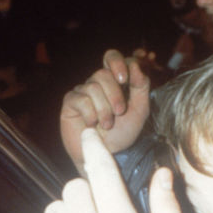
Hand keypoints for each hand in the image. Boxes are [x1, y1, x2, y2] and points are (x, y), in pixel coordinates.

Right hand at [60, 49, 152, 174]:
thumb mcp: (140, 109)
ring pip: (92, 87)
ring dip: (104, 110)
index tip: (126, 80)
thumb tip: (135, 65)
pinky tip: (92, 125)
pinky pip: (81, 100)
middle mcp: (97, 83)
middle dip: (115, 95)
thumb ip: (141, 85)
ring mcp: (82, 91)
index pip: (112, 57)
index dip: (118, 63)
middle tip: (120, 112)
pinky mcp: (71, 102)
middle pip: (102, 73)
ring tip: (107, 125)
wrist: (108, 155)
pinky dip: (91, 115)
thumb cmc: (123, 132)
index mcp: (114, 80)